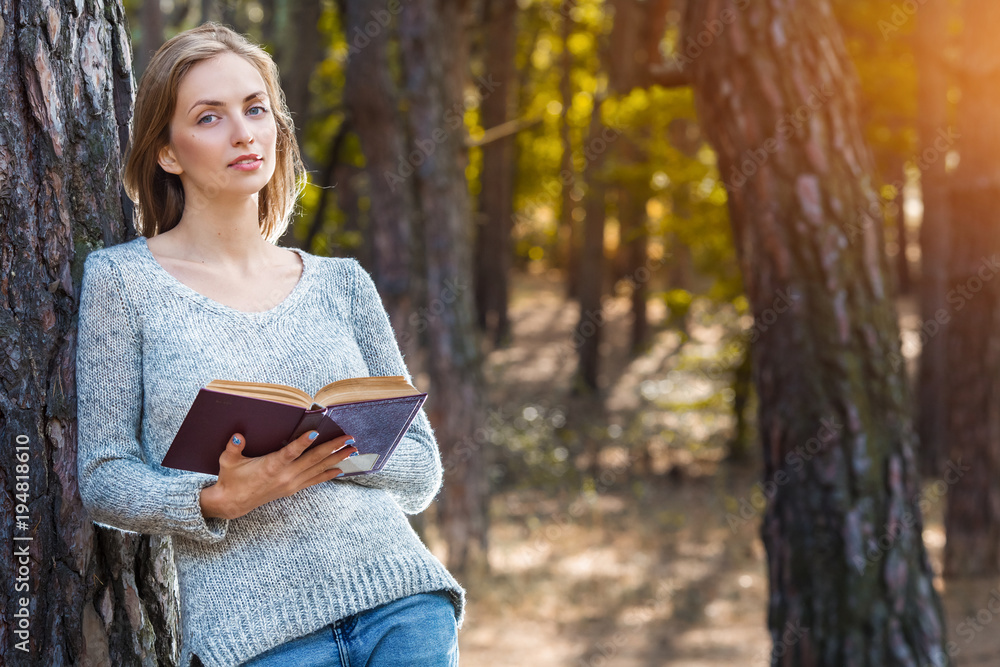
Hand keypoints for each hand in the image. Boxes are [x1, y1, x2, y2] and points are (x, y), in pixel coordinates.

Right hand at [200, 430, 356, 519]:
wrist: (233, 502)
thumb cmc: (231, 478)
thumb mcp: (228, 461)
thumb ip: (233, 448)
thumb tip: (237, 436)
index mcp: (271, 466)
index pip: (290, 452)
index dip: (303, 442)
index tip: (316, 432)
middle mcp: (285, 476)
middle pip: (313, 460)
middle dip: (333, 448)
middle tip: (349, 438)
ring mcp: (291, 483)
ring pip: (318, 469)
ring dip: (336, 459)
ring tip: (352, 450)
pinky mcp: (292, 489)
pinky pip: (314, 480)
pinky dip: (328, 474)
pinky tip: (340, 469)